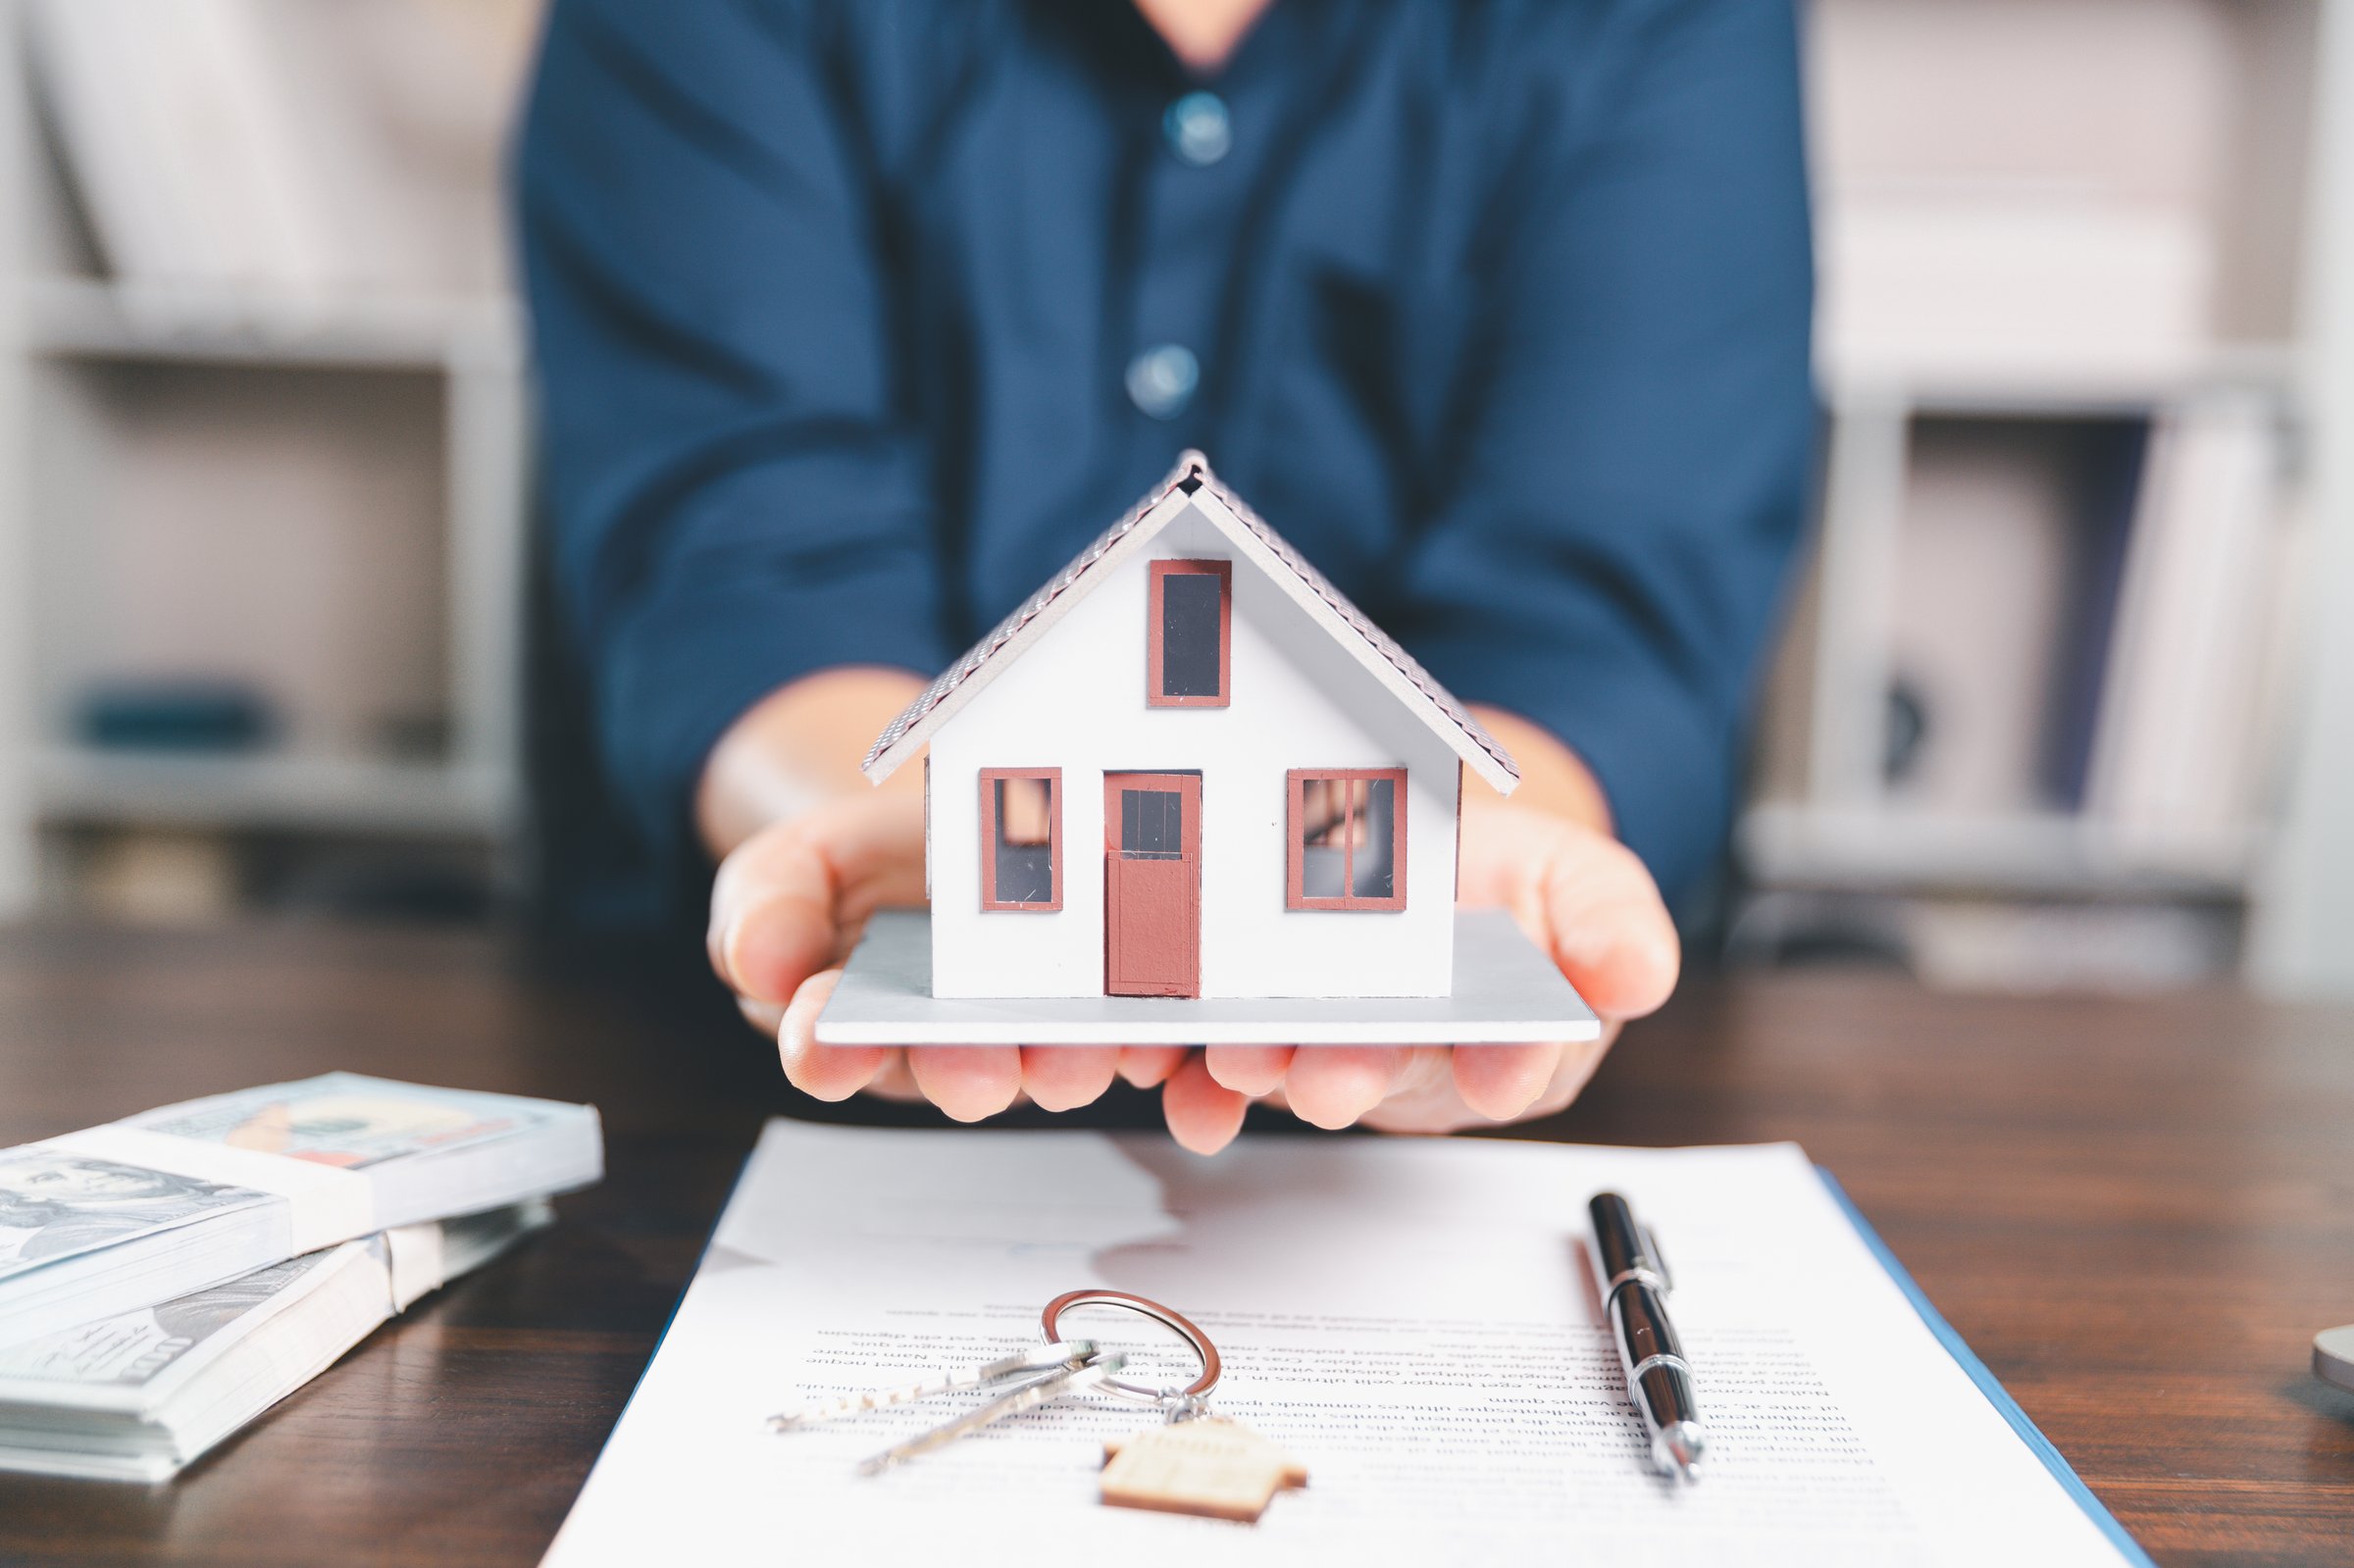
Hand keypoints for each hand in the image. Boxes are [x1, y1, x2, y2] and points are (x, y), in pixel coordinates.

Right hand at [711, 786, 1201, 1122]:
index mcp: (861, 1021)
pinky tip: (1169, 1039)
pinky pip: (1148, 1029)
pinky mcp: (1122, 1003)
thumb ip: (768, 908)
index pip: (836, 1043)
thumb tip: (760, 960)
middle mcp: (954, 1043)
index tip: (822, 1050)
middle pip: (960, 1068)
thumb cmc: (867, 867)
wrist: (956, 822)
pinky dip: (1164, 1043)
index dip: (830, 1049)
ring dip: (1070, 1061)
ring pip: (1057, 1058)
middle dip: (968, 1071)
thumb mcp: (793, 866)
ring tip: (1078, 1051)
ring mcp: (1040, 1028)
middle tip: (975, 1070)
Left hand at [1170, 794, 1678, 1150]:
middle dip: (1355, 1074)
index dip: (1508, 1065)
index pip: (1518, 1055)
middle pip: (1387, 1069)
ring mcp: (1325, 1047)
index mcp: (1508, 1032)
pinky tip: (1159, 1060)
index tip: (1497, 1074)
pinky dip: (1180, 1066)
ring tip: (1236, 1057)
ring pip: (1290, 1068)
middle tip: (1332, 1075)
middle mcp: (1412, 1055)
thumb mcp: (1583, 881)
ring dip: (1258, 1069)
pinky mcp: (1247, 1029)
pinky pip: (1205, 1061)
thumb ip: (1613, 927)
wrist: (1421, 854)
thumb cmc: (1505, 881)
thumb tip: (1641, 974)